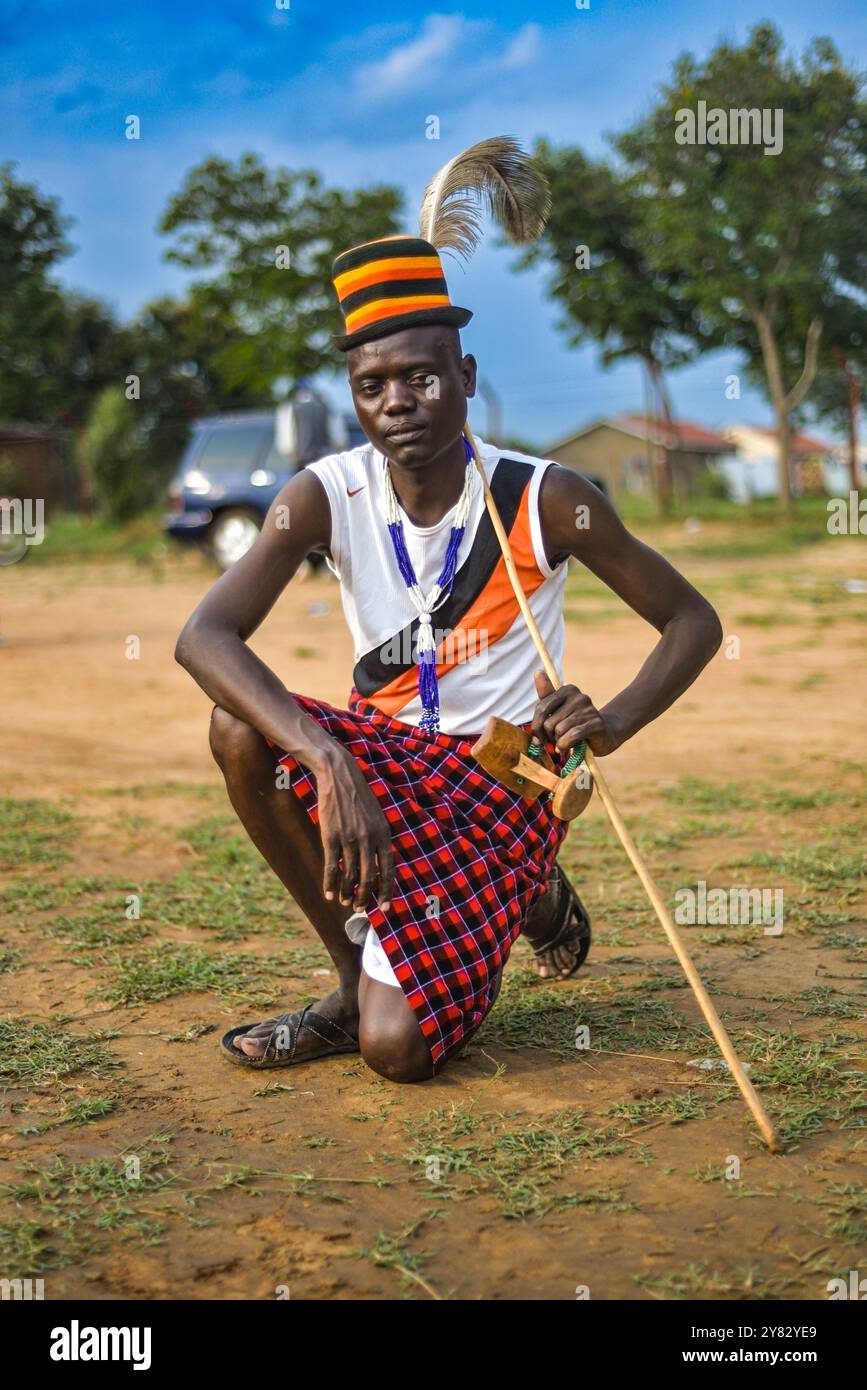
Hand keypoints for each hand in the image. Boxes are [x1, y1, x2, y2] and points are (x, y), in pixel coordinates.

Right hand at [313, 744, 394, 913]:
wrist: (339, 776)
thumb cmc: (358, 796)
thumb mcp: (377, 816)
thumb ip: (379, 838)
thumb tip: (379, 862)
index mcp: (383, 834)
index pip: (388, 870)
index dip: (387, 891)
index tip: (385, 908)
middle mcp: (368, 839)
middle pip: (369, 877)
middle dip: (365, 897)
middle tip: (360, 909)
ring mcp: (349, 839)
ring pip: (349, 875)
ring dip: (347, 893)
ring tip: (345, 902)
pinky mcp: (331, 837)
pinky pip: (332, 867)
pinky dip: (330, 884)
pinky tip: (329, 895)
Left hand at [531, 671, 620, 756]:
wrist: (604, 735)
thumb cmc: (575, 722)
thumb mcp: (558, 710)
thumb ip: (546, 695)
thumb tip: (538, 672)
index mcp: (568, 690)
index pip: (542, 708)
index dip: (536, 726)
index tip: (538, 737)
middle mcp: (579, 697)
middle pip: (549, 722)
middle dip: (548, 736)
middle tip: (553, 741)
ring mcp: (589, 710)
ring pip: (560, 730)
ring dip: (558, 742)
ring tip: (562, 744)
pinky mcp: (596, 724)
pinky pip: (572, 735)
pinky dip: (565, 745)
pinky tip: (565, 748)